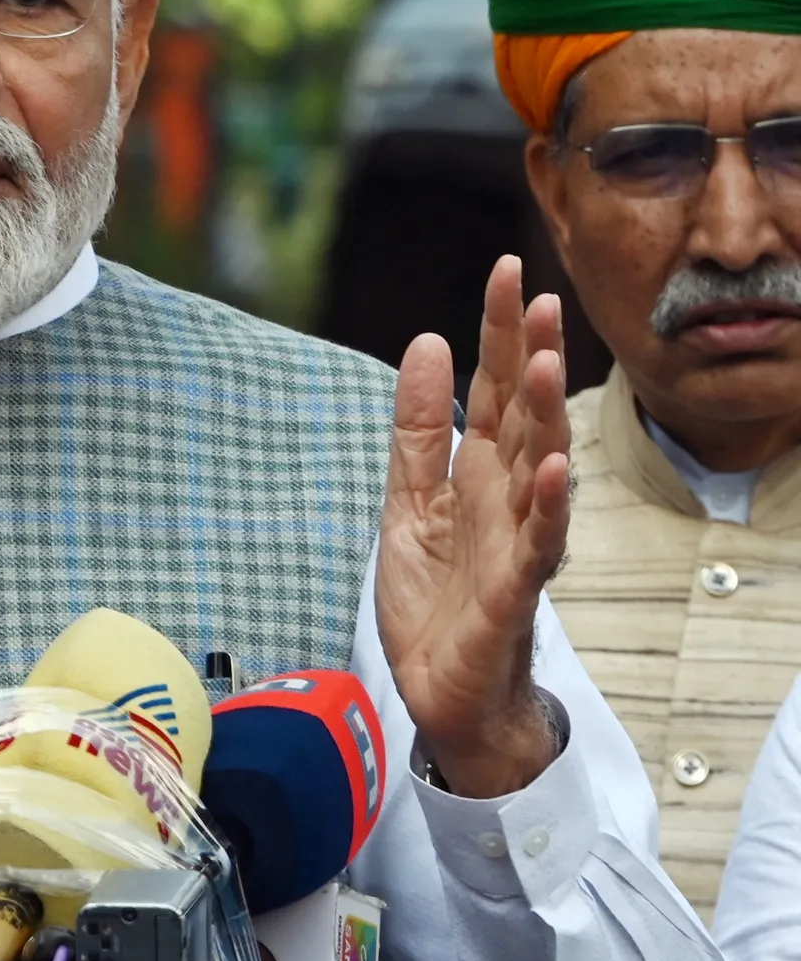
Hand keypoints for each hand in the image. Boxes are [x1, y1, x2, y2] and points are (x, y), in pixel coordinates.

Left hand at [375, 255, 569, 798]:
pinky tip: (552, 470)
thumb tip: (425, 341)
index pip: (494, 389)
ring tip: (547, 365)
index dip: (499, 333)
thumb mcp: (408, 498)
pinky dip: (545, 508)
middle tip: (540, 298)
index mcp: (479, 472)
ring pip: (538, 471)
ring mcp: (516, 544)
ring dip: (546, 419)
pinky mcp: (512, 594)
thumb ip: (417, 428)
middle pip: (524, 417)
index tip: (505, 271)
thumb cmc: (438, 594)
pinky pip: (536, 546)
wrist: (442, 689)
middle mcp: (507, 498)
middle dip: (532, 358)